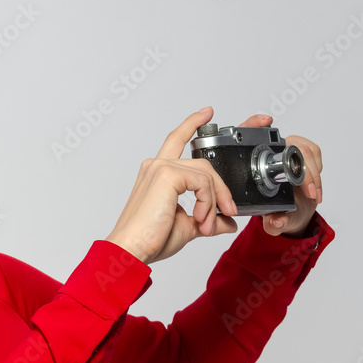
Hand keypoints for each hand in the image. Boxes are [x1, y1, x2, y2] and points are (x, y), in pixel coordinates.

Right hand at [106, 106, 259, 264]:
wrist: (133, 250)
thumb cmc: (150, 239)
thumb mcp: (187, 227)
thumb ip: (208, 218)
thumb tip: (227, 221)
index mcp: (157, 174)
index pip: (177, 140)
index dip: (193, 124)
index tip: (207, 113)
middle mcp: (157, 166)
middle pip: (202, 162)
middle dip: (222, 186)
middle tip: (229, 210)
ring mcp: (161, 168)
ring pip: (206, 173)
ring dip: (215, 201)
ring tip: (207, 225)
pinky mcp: (167, 175)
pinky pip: (202, 183)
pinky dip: (208, 202)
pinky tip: (201, 219)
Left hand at [249, 118, 322, 236]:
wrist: (292, 215)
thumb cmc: (277, 213)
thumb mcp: (273, 222)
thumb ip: (274, 223)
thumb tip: (276, 221)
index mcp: (252, 165)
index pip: (249, 137)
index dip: (254, 124)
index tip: (266, 121)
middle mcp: (268, 154)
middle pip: (287, 145)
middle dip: (302, 168)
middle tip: (308, 191)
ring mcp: (286, 151)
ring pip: (303, 148)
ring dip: (312, 171)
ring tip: (313, 192)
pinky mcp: (301, 152)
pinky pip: (312, 151)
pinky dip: (317, 169)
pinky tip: (314, 186)